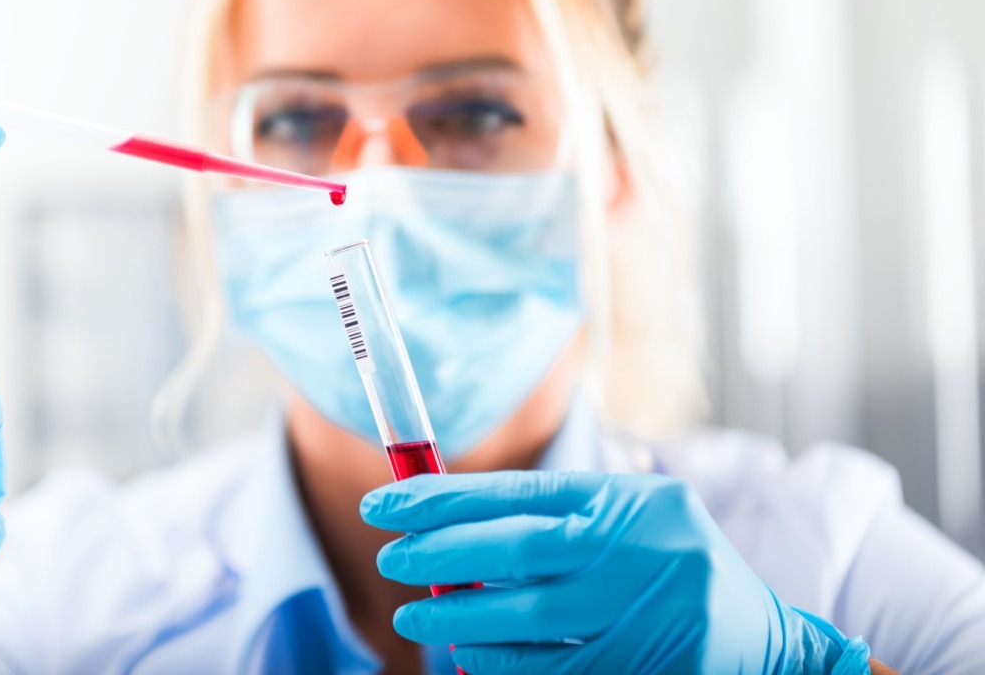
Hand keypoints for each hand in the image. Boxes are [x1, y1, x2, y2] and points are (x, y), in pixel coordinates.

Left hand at [361, 470, 871, 673]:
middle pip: (515, 550)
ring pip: (525, 617)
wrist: (764, 646)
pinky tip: (466, 653)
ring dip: (457, 617)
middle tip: (391, 555)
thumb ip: (555, 516)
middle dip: (439, 552)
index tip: (386, 501)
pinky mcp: (640, 668)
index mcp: (629, 501)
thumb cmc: (676, 565)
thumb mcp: (631, 516)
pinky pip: (549, 668)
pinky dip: (499, 662)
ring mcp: (642, 615)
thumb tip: (449, 525)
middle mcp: (637, 551)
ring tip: (413, 615)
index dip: (443, 498)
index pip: (519, 493)